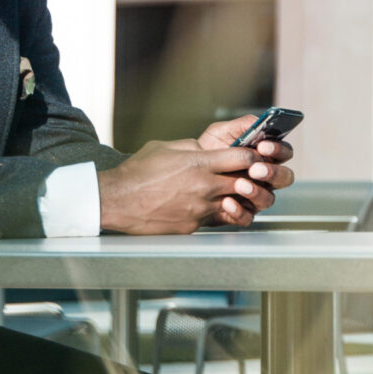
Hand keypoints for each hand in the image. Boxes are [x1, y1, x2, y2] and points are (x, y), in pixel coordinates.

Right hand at [97, 140, 266, 233]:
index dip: (253, 156)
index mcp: (200, 163)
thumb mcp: (166, 147)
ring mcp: (201, 209)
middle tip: (251, 175)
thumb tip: (207, 150)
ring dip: (235, 197)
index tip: (254, 156)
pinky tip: (207, 205)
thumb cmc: (138, 172)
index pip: (243, 158)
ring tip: (230, 191)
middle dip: (251, 178)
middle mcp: (205, 187)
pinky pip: (215, 218)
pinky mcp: (194, 225)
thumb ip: (192, 147)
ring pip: (234, 203)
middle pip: (245, 182)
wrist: (118, 200)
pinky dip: (215, 211)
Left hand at [195, 114, 295, 219]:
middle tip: (256, 168)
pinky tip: (228, 202)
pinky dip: (239, 211)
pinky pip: (247, 217)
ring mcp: (256, 196)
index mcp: (265, 156)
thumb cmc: (208, 150)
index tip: (263, 146)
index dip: (278, 149)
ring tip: (240, 184)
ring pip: (268, 199)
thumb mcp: (221, 132)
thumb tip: (261, 122)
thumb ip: (243, 125)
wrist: (186, 171)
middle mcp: (265, 178)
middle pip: (285, 178)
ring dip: (256, 192)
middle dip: (272, 172)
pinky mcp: (242, 212)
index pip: (284, 153)